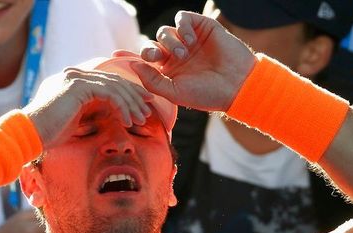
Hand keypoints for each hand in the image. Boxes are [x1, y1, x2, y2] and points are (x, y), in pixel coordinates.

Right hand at [24, 67, 153, 148]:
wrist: (29, 134)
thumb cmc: (48, 134)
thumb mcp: (75, 121)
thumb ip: (91, 112)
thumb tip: (111, 116)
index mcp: (74, 81)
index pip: (107, 82)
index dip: (127, 92)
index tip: (142, 105)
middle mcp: (75, 75)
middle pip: (114, 80)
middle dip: (134, 94)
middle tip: (149, 108)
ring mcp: (76, 78)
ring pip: (115, 86)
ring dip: (131, 103)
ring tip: (142, 118)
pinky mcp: (78, 86)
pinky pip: (109, 93)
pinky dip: (122, 106)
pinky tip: (128, 121)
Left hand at [129, 11, 255, 111]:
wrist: (237, 85)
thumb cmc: (207, 94)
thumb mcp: (175, 92)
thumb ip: (152, 80)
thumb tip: (134, 65)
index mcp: (169, 72)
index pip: (145, 61)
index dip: (130, 56)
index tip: (115, 54)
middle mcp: (176, 55)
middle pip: (153, 44)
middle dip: (151, 49)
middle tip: (158, 56)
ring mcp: (189, 40)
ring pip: (165, 31)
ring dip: (169, 41)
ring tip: (183, 54)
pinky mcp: (201, 27)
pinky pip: (183, 18)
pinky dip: (182, 26)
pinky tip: (189, 39)